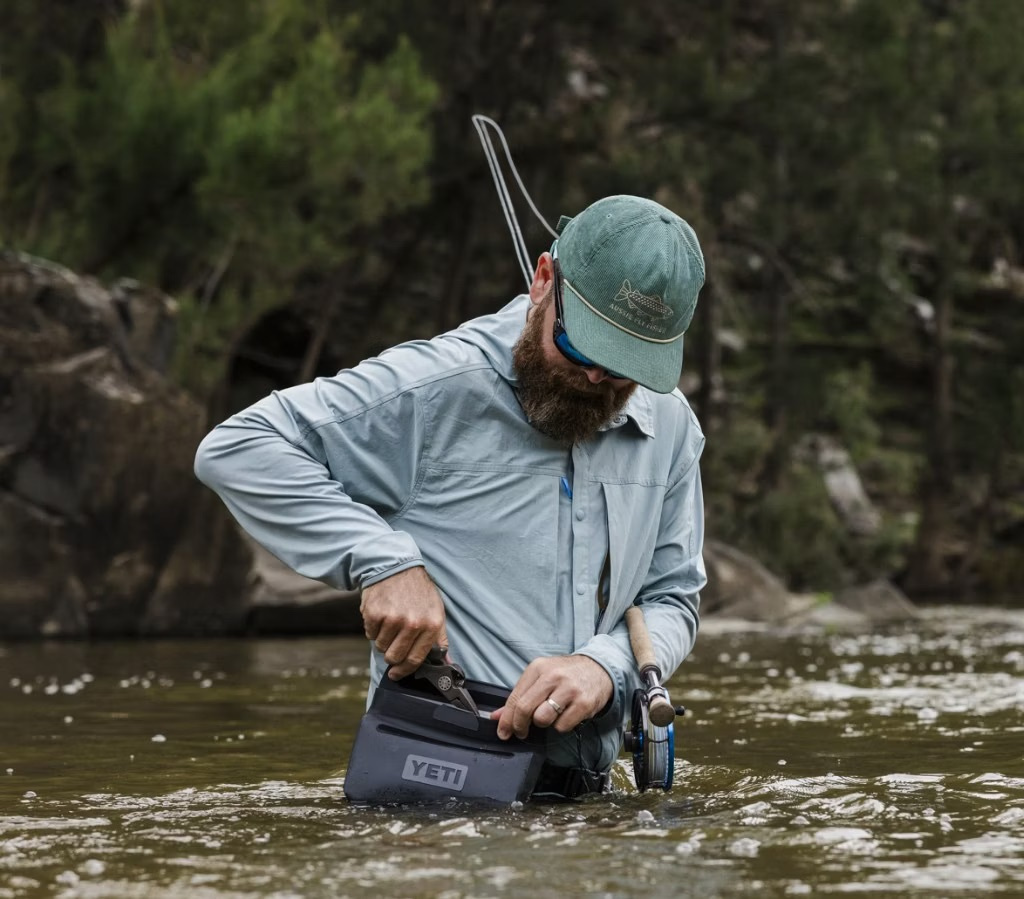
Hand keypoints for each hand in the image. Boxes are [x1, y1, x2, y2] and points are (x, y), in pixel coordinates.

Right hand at [360, 567, 447, 679]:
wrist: (397, 567)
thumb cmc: (419, 591)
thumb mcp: (437, 611)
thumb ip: (440, 638)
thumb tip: (445, 661)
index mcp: (431, 625)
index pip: (416, 659)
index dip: (404, 670)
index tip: (397, 674)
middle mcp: (413, 623)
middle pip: (395, 657)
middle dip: (392, 657)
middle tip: (392, 647)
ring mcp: (393, 619)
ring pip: (381, 647)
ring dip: (383, 640)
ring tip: (389, 623)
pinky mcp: (375, 614)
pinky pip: (370, 634)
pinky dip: (373, 628)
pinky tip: (381, 615)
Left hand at [490, 655, 612, 739]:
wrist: (599, 669)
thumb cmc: (565, 674)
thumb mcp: (541, 677)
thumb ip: (519, 696)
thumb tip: (496, 716)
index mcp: (538, 668)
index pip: (515, 697)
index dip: (506, 719)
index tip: (503, 732)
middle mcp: (553, 676)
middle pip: (525, 709)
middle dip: (519, 726)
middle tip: (521, 732)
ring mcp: (569, 689)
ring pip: (542, 719)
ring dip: (543, 723)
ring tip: (551, 715)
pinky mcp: (583, 703)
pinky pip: (562, 726)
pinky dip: (561, 726)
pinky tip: (566, 715)